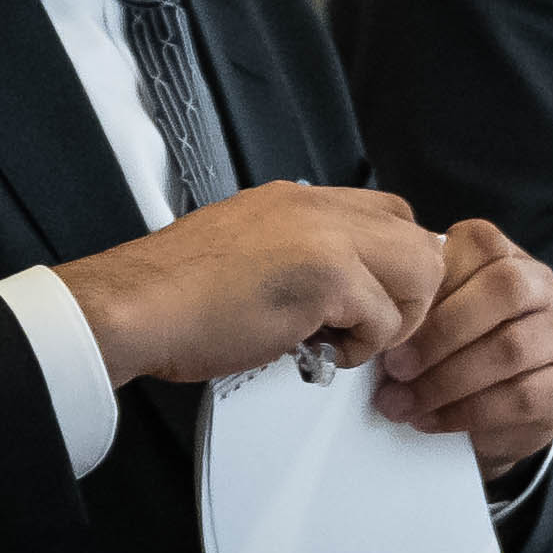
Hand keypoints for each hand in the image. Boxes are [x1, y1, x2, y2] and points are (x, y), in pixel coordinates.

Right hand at [54, 180, 442, 389]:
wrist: (131, 308)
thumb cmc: (174, 296)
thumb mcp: (248, 249)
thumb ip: (299, 252)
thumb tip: (339, 288)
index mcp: (299, 200)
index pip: (389, 214)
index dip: (393, 263)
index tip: (375, 298)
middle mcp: (319, 208)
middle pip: (421, 239)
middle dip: (410, 293)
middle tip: (372, 327)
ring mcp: (328, 238)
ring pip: (420, 272)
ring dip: (394, 319)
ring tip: (347, 340)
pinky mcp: (329, 277)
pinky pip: (385, 320)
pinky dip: (362, 348)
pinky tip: (321, 352)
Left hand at [369, 216, 552, 464]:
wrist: (489, 419)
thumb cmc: (447, 356)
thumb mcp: (429, 320)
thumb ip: (416, 308)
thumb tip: (375, 319)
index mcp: (505, 256)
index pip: (480, 245)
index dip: (433, 283)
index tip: (389, 321)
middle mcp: (542, 286)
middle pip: (506, 289)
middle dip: (442, 331)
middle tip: (394, 368)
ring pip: (511, 348)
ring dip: (446, 380)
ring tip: (401, 403)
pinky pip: (522, 397)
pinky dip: (466, 412)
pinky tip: (429, 420)